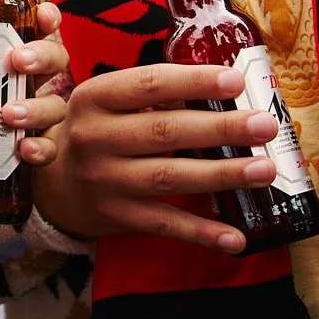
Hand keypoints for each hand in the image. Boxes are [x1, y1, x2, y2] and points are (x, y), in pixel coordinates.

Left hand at [0, 0, 64, 214]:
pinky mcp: (13, 156)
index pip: (35, 30)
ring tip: (7, 115)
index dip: (48, 19)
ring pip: (53, 107)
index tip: (42, 16)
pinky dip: (41, 148)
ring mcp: (16, 121)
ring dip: (39, 108)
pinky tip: (23, 148)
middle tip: (15, 62)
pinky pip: (44, 150)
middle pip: (53, 64)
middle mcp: (12, 86)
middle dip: (44, 58)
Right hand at [16, 63, 279, 252]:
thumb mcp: (107, 101)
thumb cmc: (98, 131)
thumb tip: (224, 83)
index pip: (149, 84)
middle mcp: (93, 137)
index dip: (194, 82)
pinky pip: (164, 224)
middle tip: (265, 125)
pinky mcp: (115, 216)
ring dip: (221, 174)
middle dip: (220, 128)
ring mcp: (103, 180)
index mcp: (93, 98)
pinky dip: (201, 233)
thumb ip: (152, 92)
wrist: (53, 185)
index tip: (236, 80)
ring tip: (264, 169)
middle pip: (164, 131)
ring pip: (169, 177)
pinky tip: (236, 238)